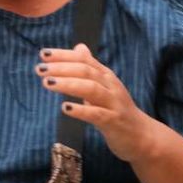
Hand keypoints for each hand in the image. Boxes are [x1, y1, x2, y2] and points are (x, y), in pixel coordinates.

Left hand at [38, 44, 161, 162]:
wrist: (142, 136)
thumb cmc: (117, 110)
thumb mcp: (104, 86)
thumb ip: (90, 67)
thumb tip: (79, 47)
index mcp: (105, 76)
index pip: (83, 59)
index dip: (63, 55)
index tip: (43, 54)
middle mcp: (110, 86)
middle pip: (86, 71)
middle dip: (62, 68)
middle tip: (40, 69)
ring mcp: (113, 103)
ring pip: (91, 89)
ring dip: (68, 84)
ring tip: (48, 83)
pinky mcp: (114, 122)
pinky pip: (97, 114)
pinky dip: (81, 110)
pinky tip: (65, 108)